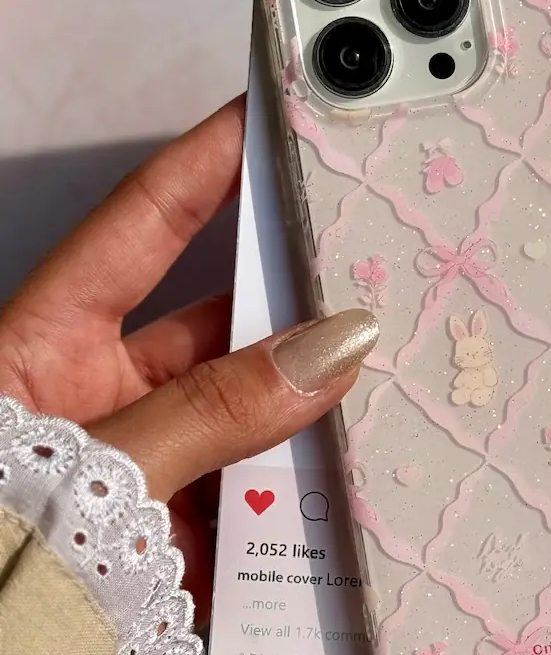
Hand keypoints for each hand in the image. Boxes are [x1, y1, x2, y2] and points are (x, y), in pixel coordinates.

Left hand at [0, 97, 377, 620]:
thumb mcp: (97, 471)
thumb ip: (214, 411)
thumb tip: (338, 345)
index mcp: (43, 347)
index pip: (142, 224)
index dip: (209, 161)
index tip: (279, 113)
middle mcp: (102, 397)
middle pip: (220, 327)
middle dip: (298, 304)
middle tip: (384, 262)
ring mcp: (153, 470)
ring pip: (256, 417)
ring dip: (318, 413)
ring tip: (402, 380)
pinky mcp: (186, 541)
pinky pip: (261, 501)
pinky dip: (312, 500)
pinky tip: (369, 489)